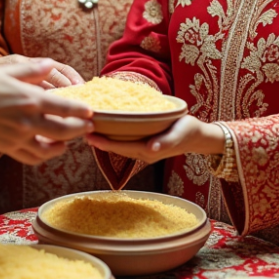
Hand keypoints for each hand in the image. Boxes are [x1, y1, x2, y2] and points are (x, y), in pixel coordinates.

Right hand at [0, 59, 93, 164]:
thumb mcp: (6, 71)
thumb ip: (31, 70)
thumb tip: (50, 65)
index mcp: (30, 100)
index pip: (63, 107)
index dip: (80, 111)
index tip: (91, 112)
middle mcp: (28, 121)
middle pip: (63, 131)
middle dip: (80, 129)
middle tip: (90, 127)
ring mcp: (18, 137)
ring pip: (50, 148)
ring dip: (64, 145)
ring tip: (70, 140)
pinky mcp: (9, 148)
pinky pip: (32, 157)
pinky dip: (44, 156)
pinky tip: (48, 149)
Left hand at [85, 115, 223, 163]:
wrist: (197, 135)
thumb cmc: (188, 131)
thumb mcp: (180, 134)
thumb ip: (166, 142)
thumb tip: (151, 148)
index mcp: (148, 150)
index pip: (121, 147)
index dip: (105, 142)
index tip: (90, 136)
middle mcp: (143, 151)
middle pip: (116, 147)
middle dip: (99, 140)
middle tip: (81, 130)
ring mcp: (143, 148)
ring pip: (119, 144)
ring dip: (104, 138)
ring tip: (89, 129)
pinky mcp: (145, 142)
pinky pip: (126, 140)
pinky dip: (115, 135)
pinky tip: (107, 127)